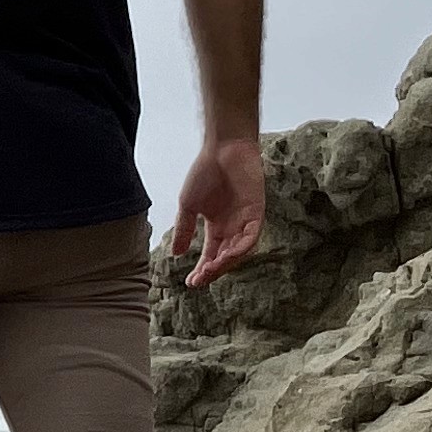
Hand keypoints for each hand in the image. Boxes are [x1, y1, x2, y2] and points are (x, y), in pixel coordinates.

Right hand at [170, 135, 265, 290]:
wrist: (222, 148)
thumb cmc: (206, 171)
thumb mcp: (188, 205)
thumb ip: (183, 229)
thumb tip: (176, 253)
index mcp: (217, 227)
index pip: (211, 256)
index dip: (202, 271)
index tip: (190, 283)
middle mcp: (233, 228)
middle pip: (225, 258)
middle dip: (213, 271)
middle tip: (200, 279)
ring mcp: (245, 221)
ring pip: (239, 252)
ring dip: (226, 263)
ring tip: (210, 270)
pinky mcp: (256, 212)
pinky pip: (251, 237)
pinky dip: (241, 248)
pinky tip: (228, 256)